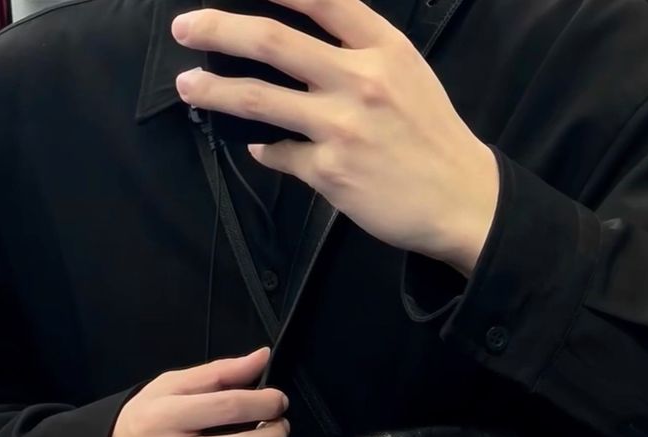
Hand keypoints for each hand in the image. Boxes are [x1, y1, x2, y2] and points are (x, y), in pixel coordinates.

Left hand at [172, 0, 498, 271]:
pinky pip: (280, 154)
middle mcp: (359, 80)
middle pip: (271, 41)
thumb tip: (302, 58)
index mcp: (383, 48)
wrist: (462, 200)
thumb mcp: (410, 77)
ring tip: (188, 86)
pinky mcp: (330, 171)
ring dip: (215, 91)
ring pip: (259, 99)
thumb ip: (361, 56)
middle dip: (218, 28)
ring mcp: (341, 127)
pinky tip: (258, 148)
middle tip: (186, 26)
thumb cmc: (435, 138)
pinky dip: (265, 149)